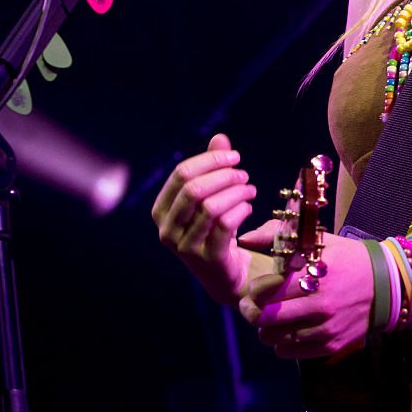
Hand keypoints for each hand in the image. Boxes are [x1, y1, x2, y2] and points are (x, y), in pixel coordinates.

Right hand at [151, 133, 265, 304]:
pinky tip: (249, 207)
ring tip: (250, 190)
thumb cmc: (216, 228)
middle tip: (244, 174)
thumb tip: (220, 138)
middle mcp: (167, 229)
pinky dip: (241, 210)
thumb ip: (213, 167)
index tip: (235, 157)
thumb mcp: (212, 196)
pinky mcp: (208, 259)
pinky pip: (225, 225)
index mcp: (161, 210)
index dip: (210, 160)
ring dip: (236, 192)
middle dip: (224, 175)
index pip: (181, 174)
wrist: (227, 273)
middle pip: (193, 188)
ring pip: (211, 207)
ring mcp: (185, 247)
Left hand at [237, 227, 373, 359]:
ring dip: (266, 330)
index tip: (255, 289)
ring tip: (270, 319)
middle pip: (266, 318)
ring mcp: (325, 328)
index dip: (254, 291)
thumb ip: (279, 236)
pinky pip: (290, 352)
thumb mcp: (319, 241)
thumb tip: (246, 237)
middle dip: (252, 312)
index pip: (268, 290)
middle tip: (251, 307)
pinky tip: (287, 331)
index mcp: (314, 274)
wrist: (386, 285)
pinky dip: (282, 344)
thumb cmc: (347, 259)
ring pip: (275, 338)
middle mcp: (319, 304)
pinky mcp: (331, 345)